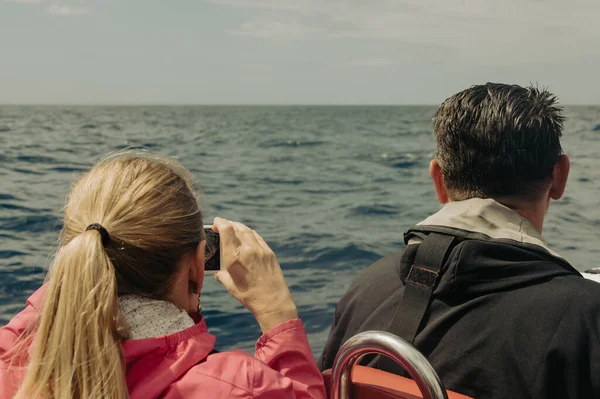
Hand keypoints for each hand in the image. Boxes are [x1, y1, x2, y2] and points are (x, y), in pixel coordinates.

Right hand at [212, 217, 297, 332]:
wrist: (273, 302)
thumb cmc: (249, 296)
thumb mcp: (230, 286)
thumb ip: (222, 275)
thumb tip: (218, 272)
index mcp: (235, 257)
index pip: (227, 230)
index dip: (220, 223)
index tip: (216, 222)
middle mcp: (248, 250)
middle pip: (237, 227)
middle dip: (228, 224)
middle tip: (222, 224)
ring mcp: (261, 250)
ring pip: (248, 231)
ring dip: (239, 227)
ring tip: (233, 228)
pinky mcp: (270, 253)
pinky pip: (258, 238)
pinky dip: (250, 234)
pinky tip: (247, 236)